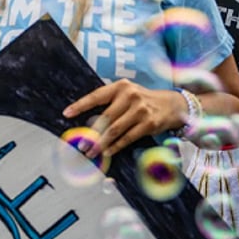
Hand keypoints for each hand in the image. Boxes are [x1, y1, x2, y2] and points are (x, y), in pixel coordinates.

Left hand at [62, 79, 183, 156]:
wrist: (172, 104)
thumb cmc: (141, 99)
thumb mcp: (126, 92)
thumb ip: (109, 101)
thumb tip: (86, 118)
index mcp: (120, 86)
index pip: (96, 96)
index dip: (80, 105)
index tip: (66, 113)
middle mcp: (130, 96)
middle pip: (105, 117)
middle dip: (91, 133)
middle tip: (81, 143)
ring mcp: (141, 110)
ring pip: (115, 130)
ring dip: (101, 143)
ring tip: (91, 151)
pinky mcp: (149, 124)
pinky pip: (128, 138)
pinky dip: (116, 146)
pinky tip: (107, 151)